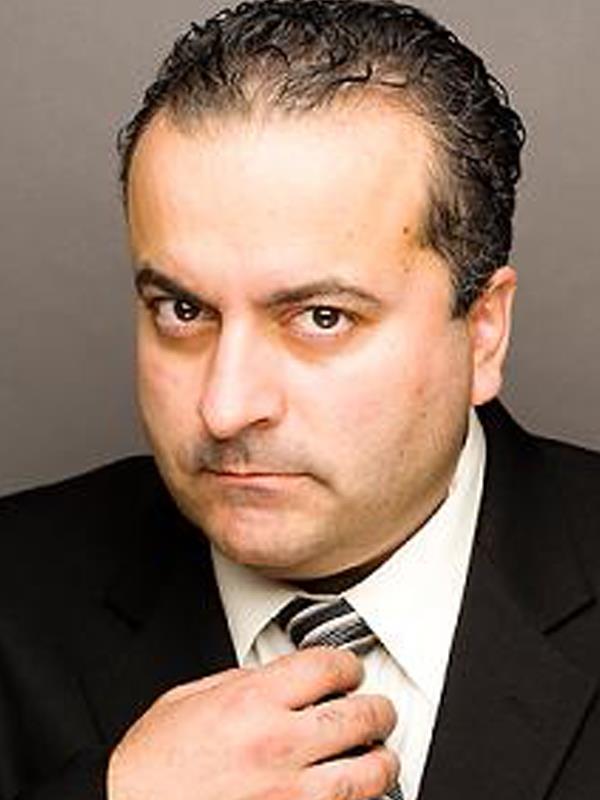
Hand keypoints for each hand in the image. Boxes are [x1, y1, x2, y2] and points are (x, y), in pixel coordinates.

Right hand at [107, 647, 398, 799]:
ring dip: (382, 764)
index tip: (350, 672)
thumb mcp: (190, 698)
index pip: (326, 667)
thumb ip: (241, 682)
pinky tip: (353, 796)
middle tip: (380, 711)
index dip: (347, 665)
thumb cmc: (150, 765)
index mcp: (251, 702)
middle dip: (377, 710)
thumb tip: (278, 675)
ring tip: (381, 758)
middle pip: (357, 718)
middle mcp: (273, 746)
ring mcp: (284, 796)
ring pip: (363, 777)